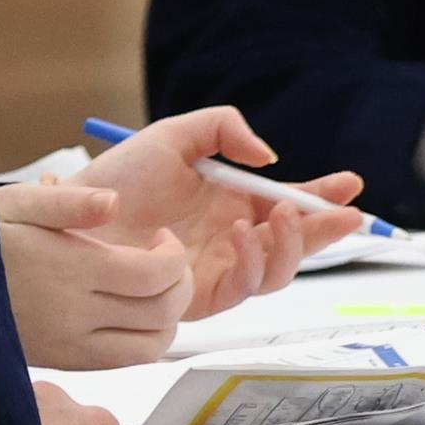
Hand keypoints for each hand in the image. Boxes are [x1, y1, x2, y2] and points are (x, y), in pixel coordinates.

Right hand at [0, 181, 192, 369]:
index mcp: (71, 268)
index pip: (154, 275)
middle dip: (180, 283)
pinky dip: (144, 340)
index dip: (174, 256)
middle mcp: (77, 314)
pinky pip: (125, 361)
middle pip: (162, 312)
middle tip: (167, 260)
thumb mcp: (16, 203)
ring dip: (167, 317)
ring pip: (151, 346)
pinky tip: (130, 311)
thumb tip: (114, 200)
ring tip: (153, 288)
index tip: (161, 237)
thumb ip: (69, 200)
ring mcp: (73, 345)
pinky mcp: (67, 363)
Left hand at [74, 106, 363, 320]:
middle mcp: (230, 238)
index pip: (286, 202)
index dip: (321, 197)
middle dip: (323, 230)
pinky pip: (242, 287)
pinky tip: (244, 233)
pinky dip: (253, 261)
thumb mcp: (175, 134)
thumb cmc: (117, 177)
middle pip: (293, 243)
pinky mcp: (198, 296)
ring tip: (278, 213)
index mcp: (230, 202)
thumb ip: (223, 128)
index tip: (350, 186)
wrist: (74, 216)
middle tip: (343, 213)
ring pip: (276, 272)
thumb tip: (268, 158)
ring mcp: (217, 269)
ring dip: (289, 245)